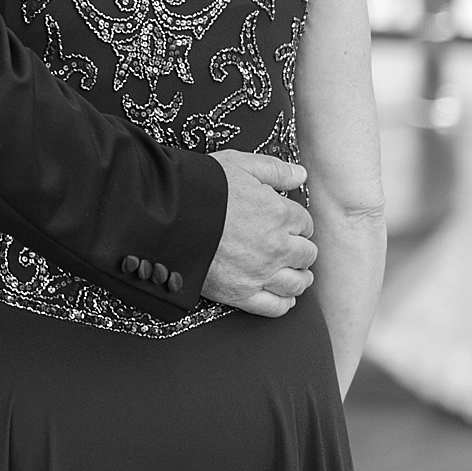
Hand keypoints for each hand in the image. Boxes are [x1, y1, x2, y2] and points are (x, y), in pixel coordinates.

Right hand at [202, 149, 317, 317]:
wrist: (166, 216)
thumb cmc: (200, 188)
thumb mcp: (238, 164)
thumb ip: (274, 169)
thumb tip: (300, 174)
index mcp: (279, 214)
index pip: (305, 223)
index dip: (295, 222)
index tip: (286, 223)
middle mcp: (276, 247)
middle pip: (306, 254)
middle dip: (299, 248)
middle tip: (290, 247)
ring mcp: (260, 273)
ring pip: (296, 282)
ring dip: (298, 277)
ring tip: (293, 273)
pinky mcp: (241, 294)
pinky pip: (275, 307)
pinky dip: (284, 302)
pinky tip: (283, 296)